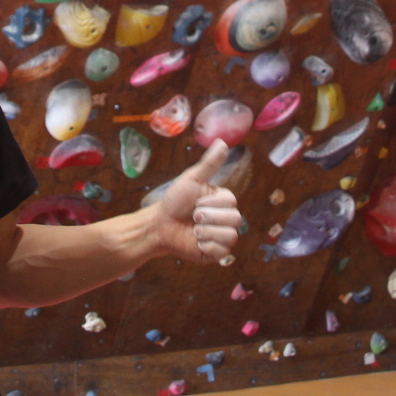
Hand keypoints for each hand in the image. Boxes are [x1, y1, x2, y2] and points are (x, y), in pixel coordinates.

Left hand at [150, 141, 243, 263]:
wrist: (160, 225)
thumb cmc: (175, 201)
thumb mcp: (192, 179)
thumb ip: (209, 164)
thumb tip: (222, 142)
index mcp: (224, 202)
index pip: (232, 202)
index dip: (212, 203)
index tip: (196, 202)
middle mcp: (227, 219)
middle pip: (235, 219)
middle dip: (209, 217)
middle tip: (193, 216)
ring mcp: (223, 237)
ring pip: (230, 236)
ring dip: (207, 232)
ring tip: (193, 230)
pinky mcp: (216, 253)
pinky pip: (223, 252)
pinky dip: (207, 246)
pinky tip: (196, 242)